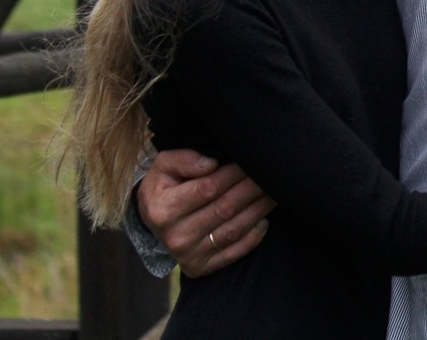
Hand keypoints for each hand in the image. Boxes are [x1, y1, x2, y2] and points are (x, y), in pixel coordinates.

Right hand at [137, 149, 274, 277]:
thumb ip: (185, 159)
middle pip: (225, 209)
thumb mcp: (164, 165)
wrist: (153, 218)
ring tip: (273, 191)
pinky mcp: (199, 267)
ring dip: (259, 209)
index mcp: (163, 209)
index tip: (249, 160)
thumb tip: (211, 164)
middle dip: (252, 188)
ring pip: (234, 230)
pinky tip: (264, 219)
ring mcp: (188, 255)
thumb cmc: (165, 184)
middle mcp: (175, 236)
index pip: (207, 189)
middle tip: (271, 172)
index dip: (233, 173)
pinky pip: (234, 252)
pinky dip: (254, 236)